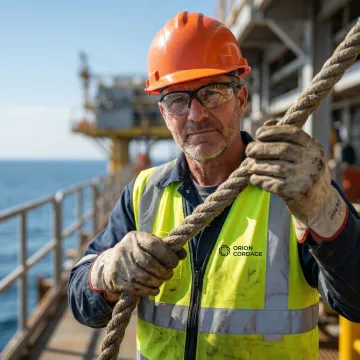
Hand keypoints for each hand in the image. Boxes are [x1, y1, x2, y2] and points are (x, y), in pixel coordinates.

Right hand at [89, 231, 186, 300]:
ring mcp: (120, 265)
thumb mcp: (148, 245)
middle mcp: (125, 249)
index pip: (154, 244)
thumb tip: (182, 254)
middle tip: (169, 274)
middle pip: (150, 263)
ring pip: (145, 278)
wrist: (109, 264)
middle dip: (164, 271)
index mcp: (135, 237)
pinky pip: (138, 289)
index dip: (168, 255)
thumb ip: (165, 248)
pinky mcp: (117, 280)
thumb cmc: (136, 253)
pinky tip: (154, 289)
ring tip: (161, 280)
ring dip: (158, 282)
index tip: (175, 263)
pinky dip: (149, 291)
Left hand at [245, 121, 347, 242]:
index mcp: (315, 148)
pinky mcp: (295, 193)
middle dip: (260, 148)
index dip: (273, 131)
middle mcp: (313, 161)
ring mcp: (305, 178)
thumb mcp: (304, 155)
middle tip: (248, 150)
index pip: (293, 133)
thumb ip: (287, 139)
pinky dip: (259, 179)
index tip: (258, 133)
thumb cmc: (305, 174)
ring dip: (256, 165)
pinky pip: (271, 183)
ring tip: (249, 165)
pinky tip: (254, 178)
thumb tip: (266, 124)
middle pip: (281, 149)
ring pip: (274, 167)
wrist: (319, 205)